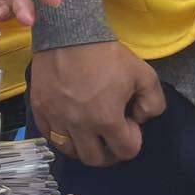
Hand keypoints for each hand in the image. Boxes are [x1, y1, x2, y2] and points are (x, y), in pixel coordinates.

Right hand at [30, 41, 165, 166]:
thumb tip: (140, 118)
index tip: (130, 123)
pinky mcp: (40, 108)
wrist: (69, 35)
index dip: (133, 141)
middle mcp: (80, 125)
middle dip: (109, 153)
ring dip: (83, 147)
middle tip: (111, 136)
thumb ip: (154, 103)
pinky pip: (48, 134)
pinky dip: (61, 136)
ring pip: (69, 151)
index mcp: (107, 119)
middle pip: (95, 159)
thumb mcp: (145, 75)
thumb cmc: (107, 55)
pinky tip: (69, 124)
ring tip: (89, 134)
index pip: (126, 151)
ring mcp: (56, 118)